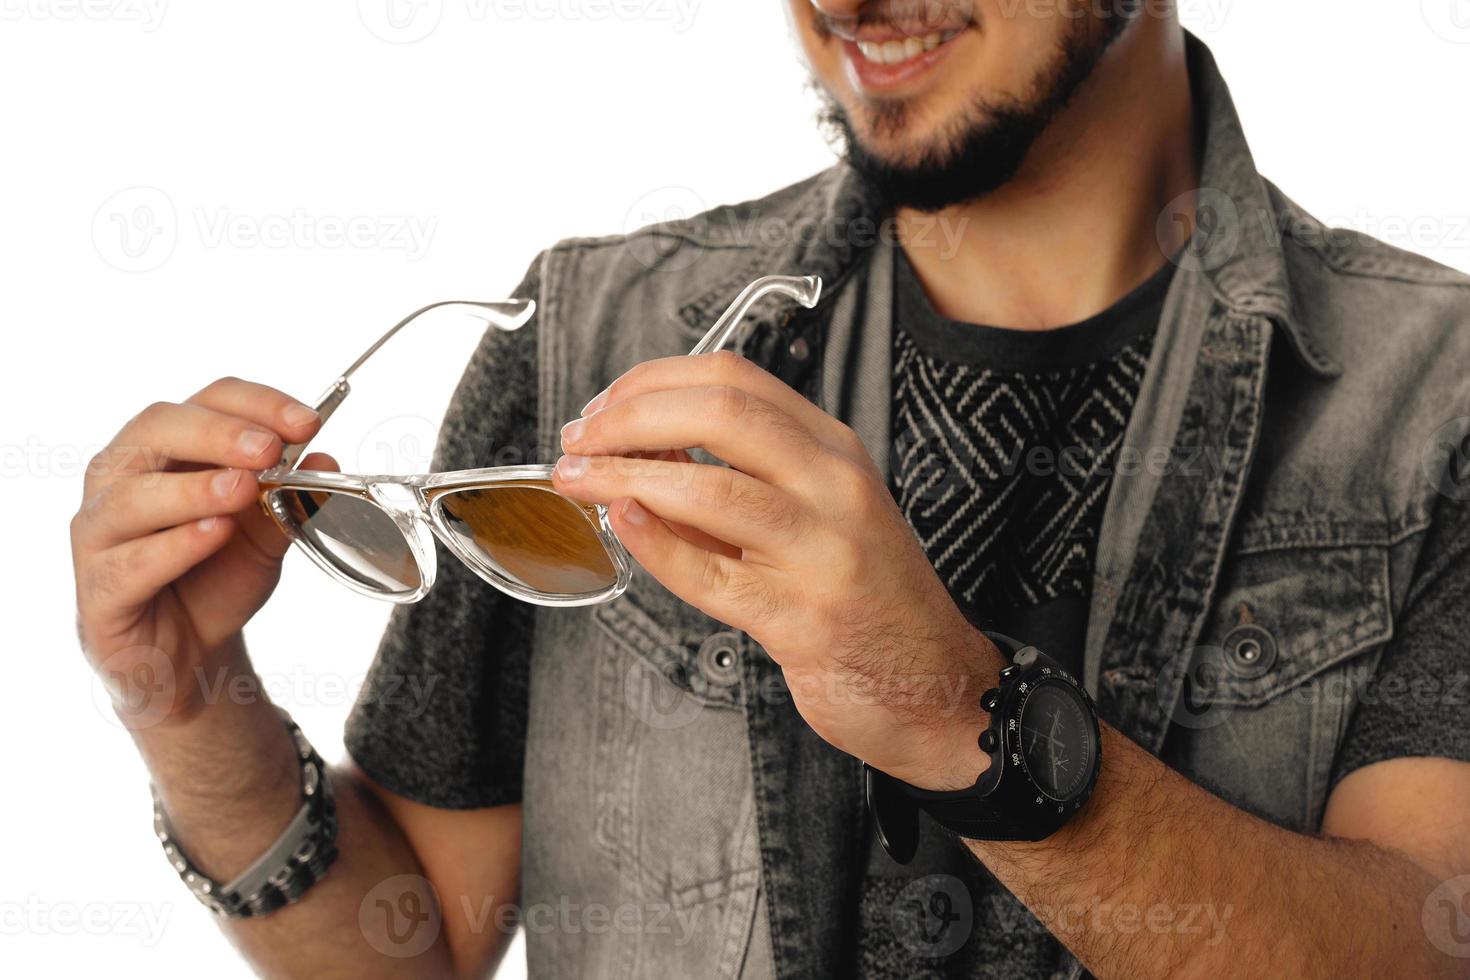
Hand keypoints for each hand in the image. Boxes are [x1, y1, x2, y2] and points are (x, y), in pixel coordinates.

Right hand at [71, 378, 324, 728]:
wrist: (191, 656)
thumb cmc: (217, 577)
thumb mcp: (268, 534)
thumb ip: (291, 499)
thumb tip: (325, 460)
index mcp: (167, 449)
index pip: (206, 401)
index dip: (257, 404)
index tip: (308, 423)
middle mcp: (121, 479)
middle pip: (157, 430)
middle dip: (218, 434)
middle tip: (269, 449)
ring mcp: (100, 533)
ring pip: (132, 496)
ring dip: (194, 489)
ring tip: (244, 489)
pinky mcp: (98, 591)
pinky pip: (130, 562)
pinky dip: (175, 545)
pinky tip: (214, 534)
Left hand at [553, 350, 1003, 789]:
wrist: (933, 684)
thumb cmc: (866, 599)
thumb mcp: (810, 517)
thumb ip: (727, 482)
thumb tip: (636, 452)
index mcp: (832, 451)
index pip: (735, 381)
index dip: (653, 382)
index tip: (605, 404)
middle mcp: (834, 487)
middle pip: (722, 413)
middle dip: (631, 416)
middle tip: (580, 436)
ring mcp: (822, 551)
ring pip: (710, 487)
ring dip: (625, 474)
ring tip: (577, 478)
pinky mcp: (802, 617)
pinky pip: (711, 572)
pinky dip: (656, 541)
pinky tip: (622, 522)